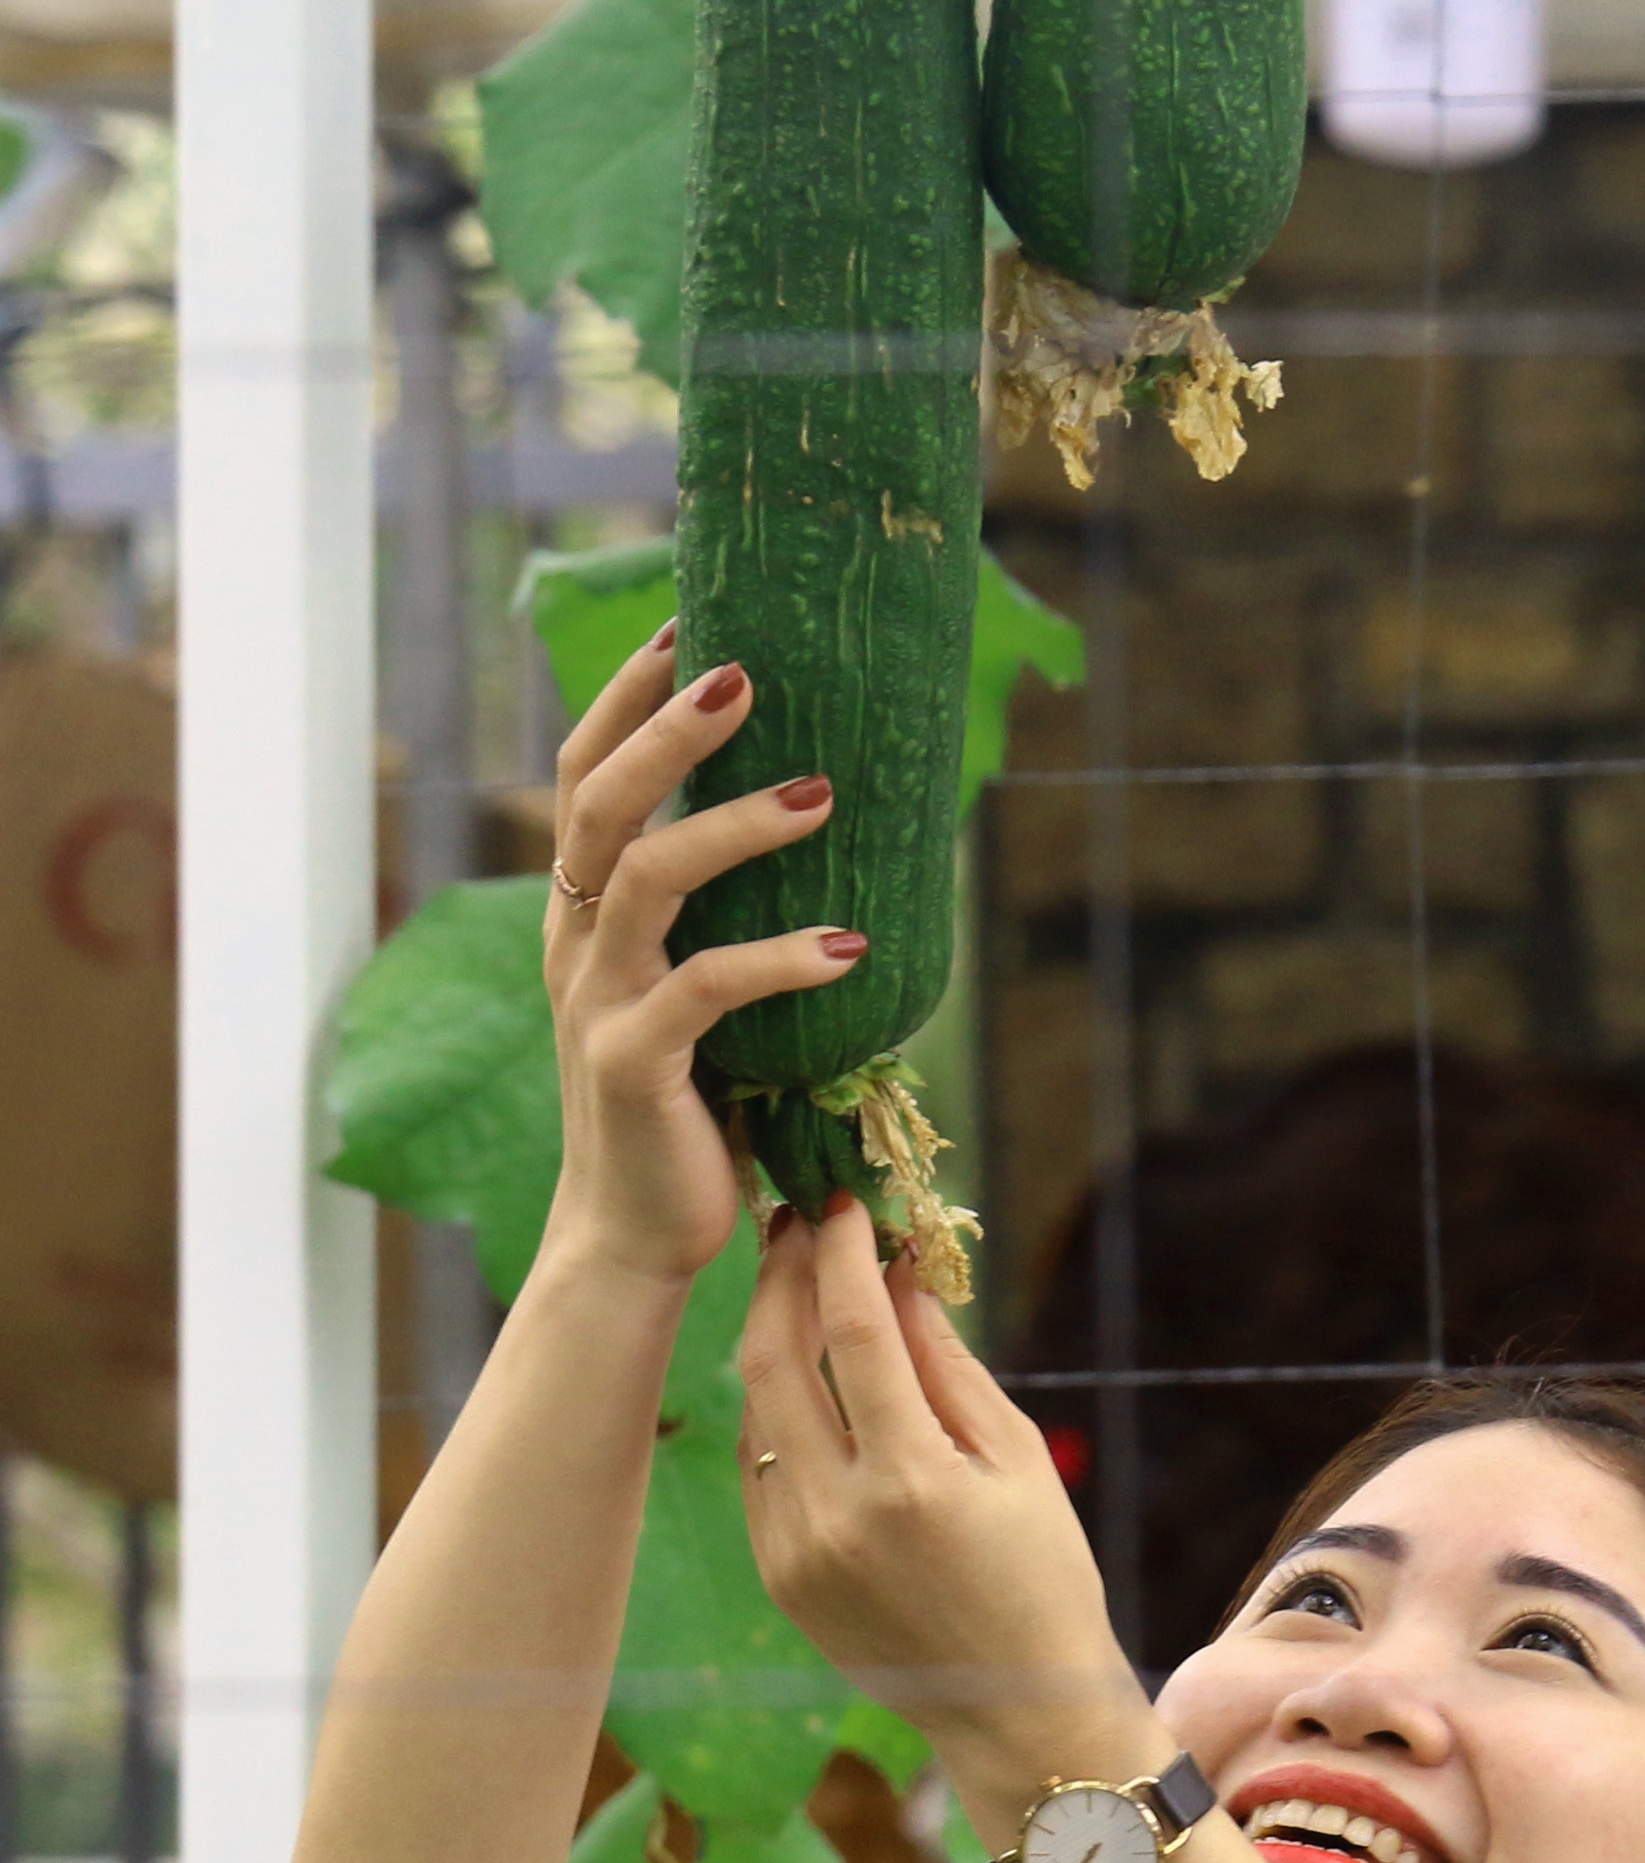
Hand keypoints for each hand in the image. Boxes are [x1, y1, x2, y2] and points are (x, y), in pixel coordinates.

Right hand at [540, 633, 870, 1289]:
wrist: (634, 1237)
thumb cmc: (687, 1114)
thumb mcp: (700, 1000)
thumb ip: (725, 926)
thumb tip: (828, 837)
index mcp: (583, 917)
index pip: (585, 778)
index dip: (627, 699)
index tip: (688, 625)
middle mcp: (577, 944)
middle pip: (599, 801)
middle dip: (666, 725)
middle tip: (741, 666)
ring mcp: (598, 1002)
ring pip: (649, 876)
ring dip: (735, 823)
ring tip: (821, 792)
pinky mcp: (634, 1066)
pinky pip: (708, 988)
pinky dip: (781, 960)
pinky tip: (849, 947)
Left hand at [739, 1201, 1155, 1814]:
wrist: (1017, 1715)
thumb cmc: (1043, 1579)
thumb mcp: (1018, 1462)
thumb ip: (949, 1366)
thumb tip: (900, 1276)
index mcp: (912, 1481)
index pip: (856, 1332)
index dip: (842, 1255)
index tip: (840, 1203)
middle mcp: (839, 1516)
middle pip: (775, 1359)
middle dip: (781, 1278)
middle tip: (794, 1223)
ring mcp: (796, 1552)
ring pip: (757, 1411)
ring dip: (769, 1339)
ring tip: (796, 1289)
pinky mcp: (777, 1579)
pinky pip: (760, 1469)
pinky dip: (775, 1412)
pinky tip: (800, 1380)